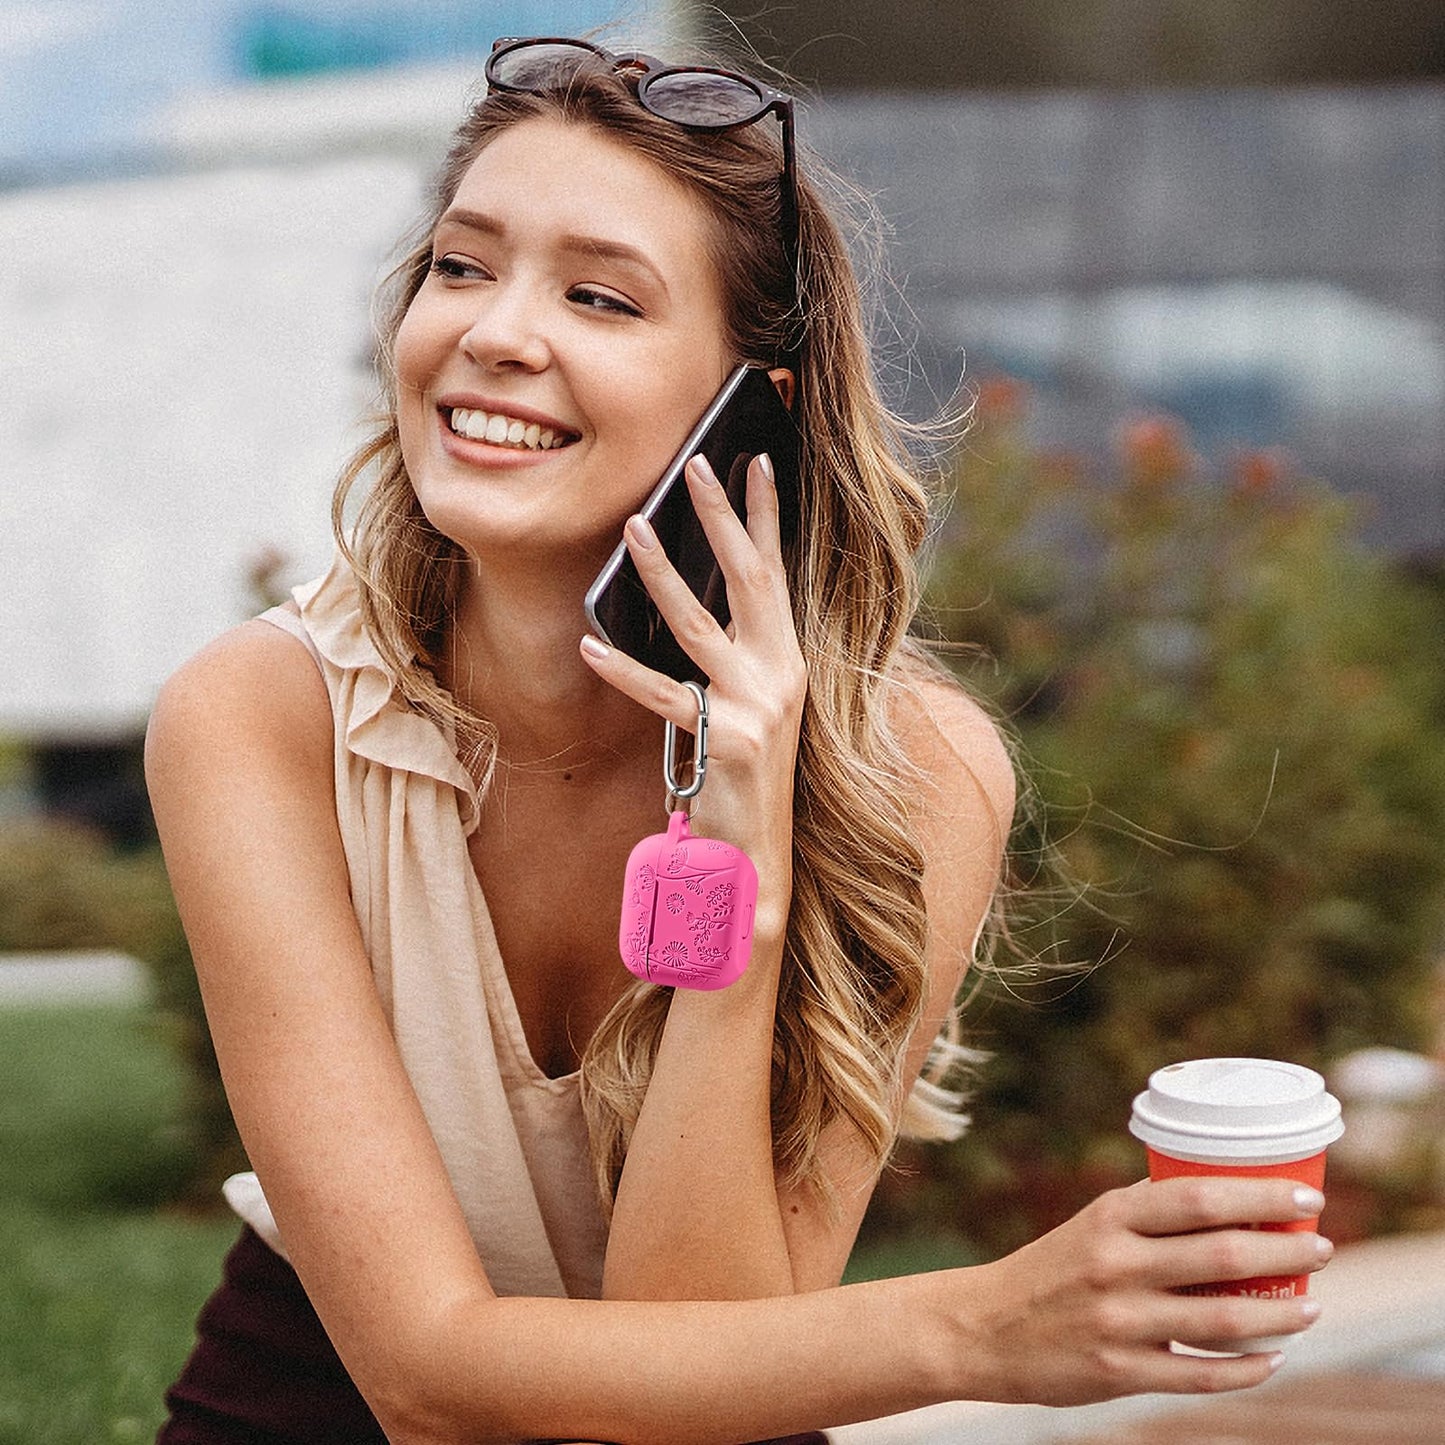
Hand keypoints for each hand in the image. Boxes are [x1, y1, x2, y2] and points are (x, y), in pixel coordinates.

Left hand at [580, 453, 805, 932]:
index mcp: (787, 660)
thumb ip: (729, 653)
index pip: (777, 573)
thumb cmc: (741, 774)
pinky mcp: (725, 740)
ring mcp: (757, 707)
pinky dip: (623, 670)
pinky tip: (590, 645)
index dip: (767, 517)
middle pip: (749, 580)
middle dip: (721, 517)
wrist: (756, 852)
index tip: (758, 462)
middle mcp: (780, 674)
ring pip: (699, 626)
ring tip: (632, 527)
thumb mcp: (748, 704)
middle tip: (695, 465)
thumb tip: (684, 595)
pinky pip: (663, 696)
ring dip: (662, 572)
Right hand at [955, 1176, 1331, 1406]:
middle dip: (1285, 1253)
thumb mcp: (1090, 1227)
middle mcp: (1116, 1265)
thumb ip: (1147, 1217)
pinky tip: (1272, 1358)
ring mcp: (1119, 1322)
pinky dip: (1246, 1369)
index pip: (1198, 1198)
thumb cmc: (1051, 1270)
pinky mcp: (1119, 1372)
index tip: (1305, 1200)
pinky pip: (1200, 1376)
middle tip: (1320, 1250)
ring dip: (1279, 1315)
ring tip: (1310, 1307)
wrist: (985, 1328)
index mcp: (1109, 1218)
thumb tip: (1221, 1201)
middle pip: (1222, 1256)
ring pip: (1222, 1322)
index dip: (1260, 1200)